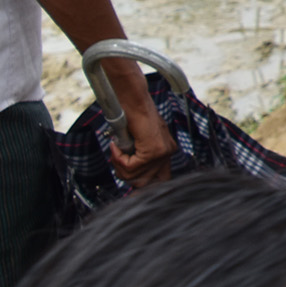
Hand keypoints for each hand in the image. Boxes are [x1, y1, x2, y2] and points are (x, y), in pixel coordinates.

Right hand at [108, 69, 175, 184]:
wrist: (133, 102)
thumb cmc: (132, 118)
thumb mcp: (138, 142)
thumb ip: (140, 160)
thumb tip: (135, 183)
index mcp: (167, 151)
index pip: (159, 181)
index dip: (141, 184)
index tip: (129, 184)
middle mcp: (168, 153)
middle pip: (145, 183)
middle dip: (127, 176)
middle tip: (117, 160)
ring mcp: (162, 152)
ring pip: (134, 176)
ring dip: (119, 164)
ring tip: (116, 149)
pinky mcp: (154, 151)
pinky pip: (130, 166)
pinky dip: (118, 158)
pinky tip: (116, 145)